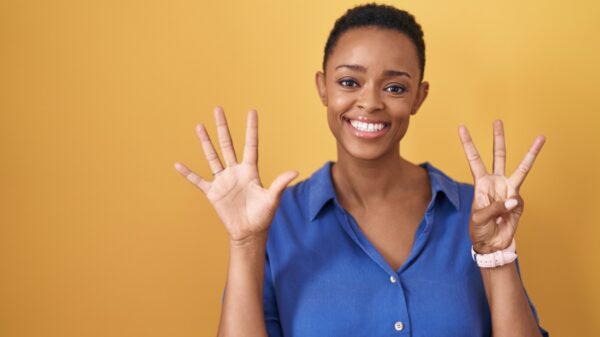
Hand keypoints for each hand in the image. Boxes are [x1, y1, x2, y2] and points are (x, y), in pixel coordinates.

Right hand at [174, 107, 297, 244]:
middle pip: (227, 144)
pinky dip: (188, 173)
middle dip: (223, 127)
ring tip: (199, 126)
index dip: (251, 128)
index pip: (250, 145)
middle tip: (218, 108)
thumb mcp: (272, 199)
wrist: (249, 232)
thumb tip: (295, 171)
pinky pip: (198, 180)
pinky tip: (178, 165)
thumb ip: (279, 184)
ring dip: (205, 142)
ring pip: (212, 156)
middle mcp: (235, 171)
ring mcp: (223, 181)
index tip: (251, 111)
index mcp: (250, 170)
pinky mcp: (213, 193)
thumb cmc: (263, 216)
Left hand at [458, 120, 544, 253]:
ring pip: (521, 168)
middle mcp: (495, 182)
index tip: (461, 127)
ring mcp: (509, 190)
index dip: (468, 143)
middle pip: (498, 156)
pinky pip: (517, 201)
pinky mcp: (519, 201)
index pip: (474, 159)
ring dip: (531, 153)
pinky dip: (511, 209)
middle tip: (497, 120)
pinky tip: (505, 217)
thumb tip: (512, 199)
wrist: (492, 244)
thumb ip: (494, 207)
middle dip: (498, 138)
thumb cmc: (479, 229)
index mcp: (481, 183)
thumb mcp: (479, 218)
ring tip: (541, 138)